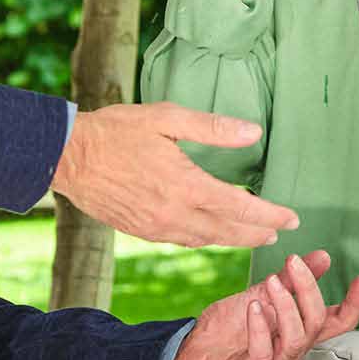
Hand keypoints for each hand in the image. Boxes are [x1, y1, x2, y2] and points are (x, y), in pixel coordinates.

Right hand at [50, 102, 297, 247]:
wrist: (66, 157)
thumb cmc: (115, 131)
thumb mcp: (166, 118)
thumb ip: (212, 128)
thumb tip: (253, 132)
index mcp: (185, 185)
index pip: (240, 207)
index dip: (270, 214)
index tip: (292, 217)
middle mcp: (173, 213)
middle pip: (228, 231)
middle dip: (258, 233)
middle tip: (281, 232)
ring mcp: (155, 227)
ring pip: (205, 240)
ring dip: (234, 240)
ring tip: (254, 236)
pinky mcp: (140, 232)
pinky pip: (182, 241)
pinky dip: (204, 239)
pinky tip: (212, 234)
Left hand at [166, 251, 358, 359]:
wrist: (193, 348)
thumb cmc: (229, 325)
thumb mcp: (263, 293)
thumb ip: (293, 279)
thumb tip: (323, 257)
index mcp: (301, 329)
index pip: (338, 321)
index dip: (355, 304)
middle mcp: (294, 348)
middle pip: (318, 322)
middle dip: (309, 289)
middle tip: (293, 263)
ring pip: (297, 337)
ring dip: (286, 305)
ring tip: (272, 281)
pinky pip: (264, 350)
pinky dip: (260, 326)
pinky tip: (253, 306)